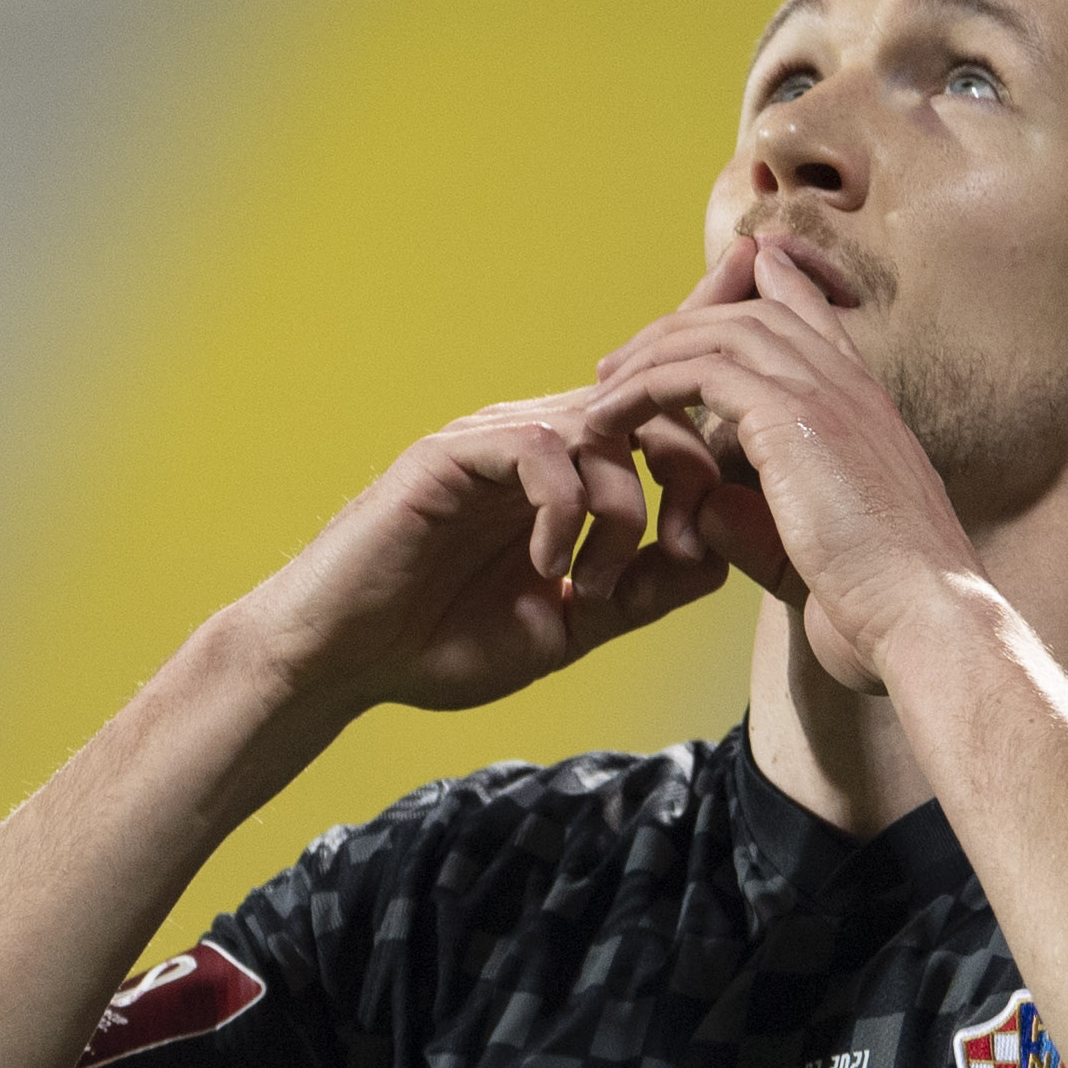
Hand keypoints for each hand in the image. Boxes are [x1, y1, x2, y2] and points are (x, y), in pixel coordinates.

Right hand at [239, 315, 735, 715]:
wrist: (341, 660)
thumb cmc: (442, 642)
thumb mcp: (569, 624)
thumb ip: (639, 591)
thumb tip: (719, 562)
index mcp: (573, 471)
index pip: (665, 421)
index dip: (716, 454)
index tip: (726, 536)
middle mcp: (538, 441)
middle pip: (655, 407)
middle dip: (690, 479)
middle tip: (681, 552)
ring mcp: (492, 443)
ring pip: (604, 428)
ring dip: (624, 512)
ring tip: (594, 583)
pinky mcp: (449, 456)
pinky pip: (540, 451)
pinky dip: (564, 512)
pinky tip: (544, 568)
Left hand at [584, 239, 980, 692]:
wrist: (925, 618)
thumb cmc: (879, 606)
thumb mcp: (807, 550)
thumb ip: (755, 518)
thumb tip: (702, 506)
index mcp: (868, 408)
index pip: (809, 319)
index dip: (750, 308)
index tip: (688, 336)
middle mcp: (850, 385)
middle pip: (753, 311)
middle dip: (681, 328)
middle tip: (621, 365)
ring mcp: (825, 392)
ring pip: (720, 332)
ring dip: (651, 353)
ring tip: (601, 387)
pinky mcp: (790, 415)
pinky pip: (696, 371)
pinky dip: (644, 387)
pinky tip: (608, 417)